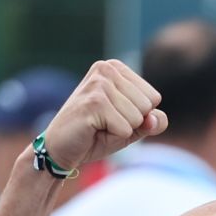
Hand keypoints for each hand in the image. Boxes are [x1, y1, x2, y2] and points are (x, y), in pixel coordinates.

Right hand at [40, 60, 166, 172]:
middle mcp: (106, 69)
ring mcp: (98, 84)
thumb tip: (154, 118)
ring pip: (137, 118)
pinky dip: (113, 136)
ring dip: (121, 129)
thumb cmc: (98, 134)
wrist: (61, 147)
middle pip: (147, 106)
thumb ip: (152, 121)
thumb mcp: (133, 127)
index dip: (139, 116)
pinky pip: (125, 129)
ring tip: (99, 125)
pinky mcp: (93, 102)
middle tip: (106, 122)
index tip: (115, 115)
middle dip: (131, 123)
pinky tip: (93, 129)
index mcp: (116, 68)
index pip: (154, 98)